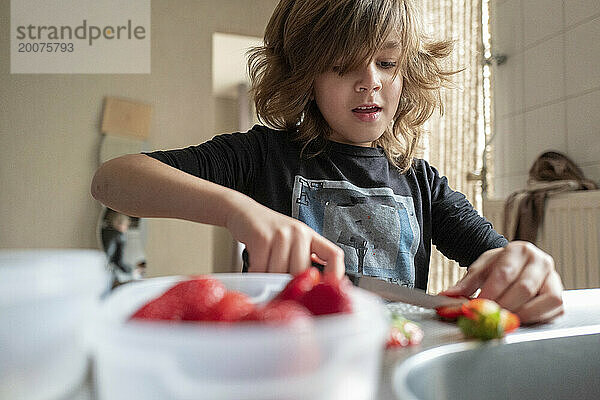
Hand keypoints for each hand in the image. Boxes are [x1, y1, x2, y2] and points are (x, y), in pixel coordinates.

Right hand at [225, 200, 344, 277]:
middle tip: (280, 288)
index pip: (334, 255)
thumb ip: (304, 261)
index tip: (328, 290)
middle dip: (289, 284)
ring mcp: (281, 234)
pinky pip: (262, 269)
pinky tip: (255, 269)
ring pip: (280, 273)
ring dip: (269, 281)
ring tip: (265, 274)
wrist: (244, 213)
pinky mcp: (262, 237)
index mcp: (311, 236)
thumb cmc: (269, 232)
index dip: (336, 274)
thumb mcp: (293, 242)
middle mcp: (299, 233)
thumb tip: (312, 287)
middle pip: (302, 272)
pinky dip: (256, 274)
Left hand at [440, 241, 563, 323]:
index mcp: (519, 250)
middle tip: (489, 316)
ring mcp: (554, 278)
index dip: (491, 292)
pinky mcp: (559, 296)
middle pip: (524, 288)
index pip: (505, 273)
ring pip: (544, 300)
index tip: (478, 305)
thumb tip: (448, 296)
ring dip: (522, 314)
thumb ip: (466, 283)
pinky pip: (553, 311)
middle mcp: (540, 261)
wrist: (516, 264)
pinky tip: (519, 319)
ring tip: (503, 319)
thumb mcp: (480, 269)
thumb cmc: (499, 267)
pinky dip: (535, 318)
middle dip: (504, 306)